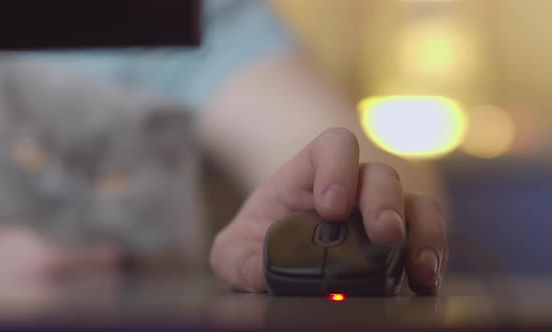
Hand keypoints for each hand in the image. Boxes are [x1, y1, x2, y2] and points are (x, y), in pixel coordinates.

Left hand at [209, 128, 446, 294]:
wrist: (276, 259)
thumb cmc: (257, 243)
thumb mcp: (234, 251)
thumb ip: (239, 261)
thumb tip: (263, 278)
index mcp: (311, 174)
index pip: (334, 145)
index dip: (338, 167)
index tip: (331, 207)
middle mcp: (353, 187)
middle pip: (381, 174)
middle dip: (383, 201)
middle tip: (382, 233)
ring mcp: (380, 213)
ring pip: (416, 203)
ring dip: (421, 230)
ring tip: (417, 264)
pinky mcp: (400, 244)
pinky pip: (427, 238)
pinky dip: (432, 256)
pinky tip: (424, 280)